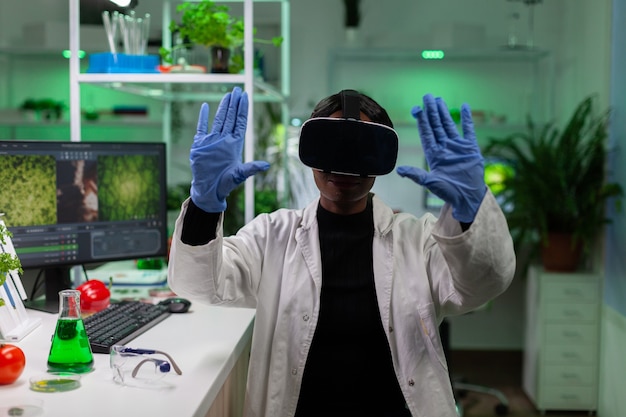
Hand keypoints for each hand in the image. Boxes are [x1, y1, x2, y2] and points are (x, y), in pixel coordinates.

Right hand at [190, 87, 269, 212]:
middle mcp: (224, 140)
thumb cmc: (225, 184)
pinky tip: (205, 107)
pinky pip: (202, 128)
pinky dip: (203, 117)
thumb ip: (251, 168)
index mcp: (234, 144)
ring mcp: (212, 141)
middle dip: (234, 103)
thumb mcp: (239, 175)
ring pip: (219, 119)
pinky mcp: (200, 145)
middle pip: (230, 117)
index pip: (240, 122)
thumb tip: (266, 165)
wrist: (209, 190)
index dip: (242, 109)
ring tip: (228, 95)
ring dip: (223, 107)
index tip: (245, 96)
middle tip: (238, 89)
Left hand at [396, 94, 485, 222]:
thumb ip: (416, 175)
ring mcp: (457, 147)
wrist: (468, 197)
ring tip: (439, 99)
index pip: (426, 133)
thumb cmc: (448, 192)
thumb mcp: (430, 182)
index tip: (417, 108)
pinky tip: (464, 107)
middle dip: (431, 111)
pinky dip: (467, 119)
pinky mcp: (470, 148)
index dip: (422, 121)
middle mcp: (444, 148)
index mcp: (434, 154)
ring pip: (449, 125)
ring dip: (444, 112)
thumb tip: (399, 170)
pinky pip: (468, 130)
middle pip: (436, 125)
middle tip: (427, 97)